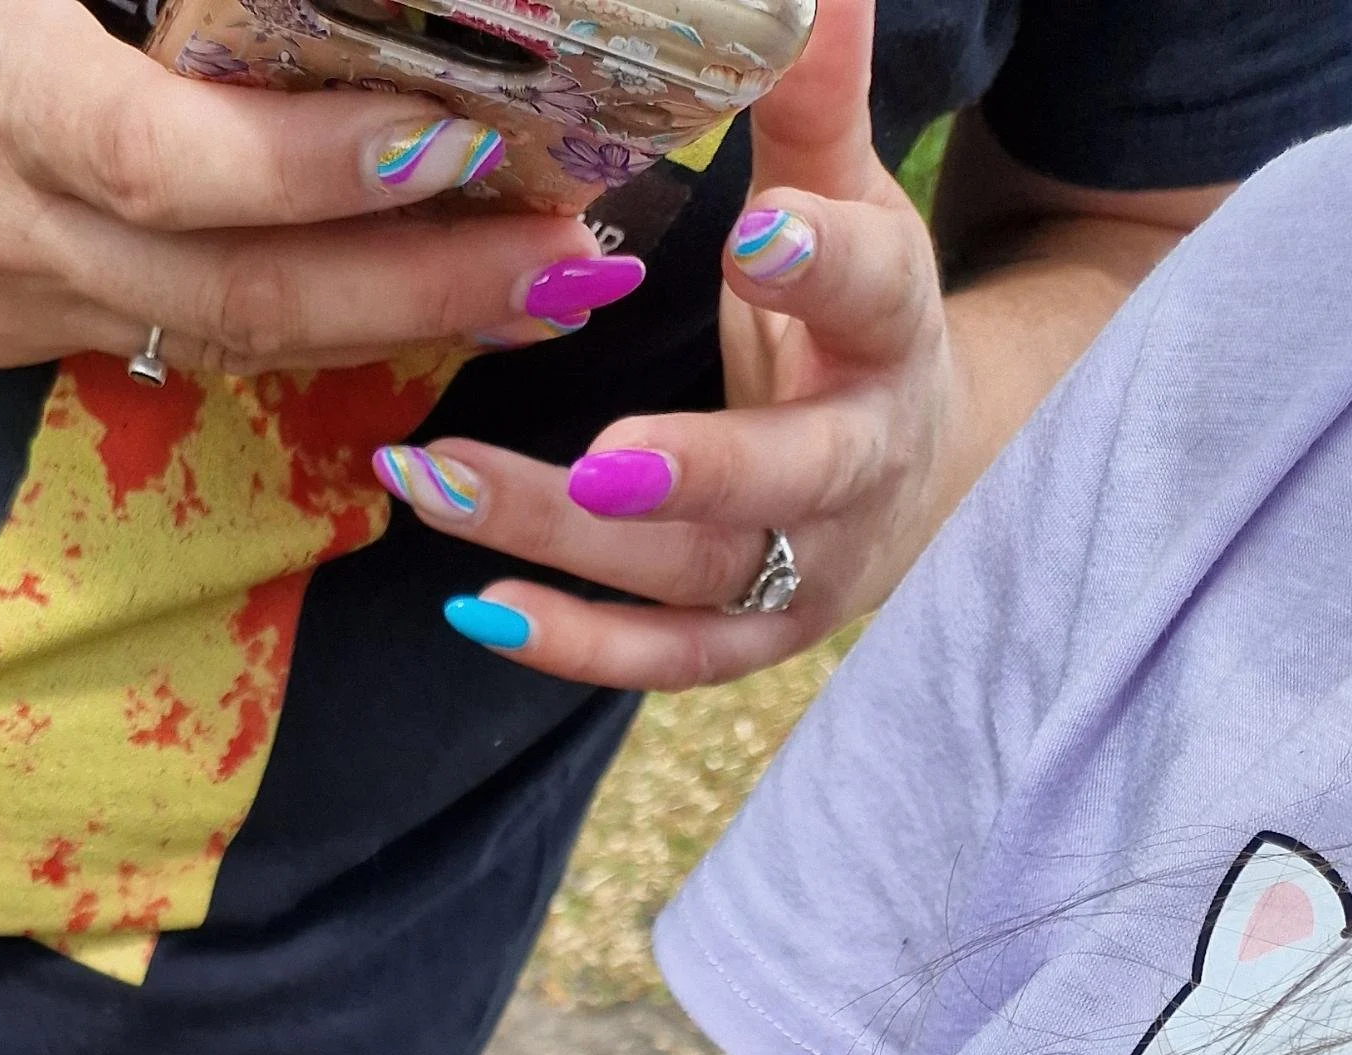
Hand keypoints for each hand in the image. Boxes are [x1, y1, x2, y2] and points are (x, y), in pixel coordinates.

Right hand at [0, 0, 615, 372]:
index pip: (174, 160)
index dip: (322, 165)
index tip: (465, 131)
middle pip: (239, 292)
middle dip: (424, 282)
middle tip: (586, 249)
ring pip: (222, 339)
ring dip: (393, 322)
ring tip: (544, 279)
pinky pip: (172, 339)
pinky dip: (299, 325)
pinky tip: (405, 293)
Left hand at [378, 0, 957, 683]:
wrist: (916, 471)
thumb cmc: (850, 318)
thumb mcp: (844, 200)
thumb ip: (815, 96)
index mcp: (889, 334)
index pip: (866, 295)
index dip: (816, 269)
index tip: (752, 232)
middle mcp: (858, 467)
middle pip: (786, 478)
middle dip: (696, 470)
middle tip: (599, 455)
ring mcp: (804, 569)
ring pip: (692, 573)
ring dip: (564, 544)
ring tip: (435, 481)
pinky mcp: (749, 640)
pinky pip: (660, 661)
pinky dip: (573, 646)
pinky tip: (474, 611)